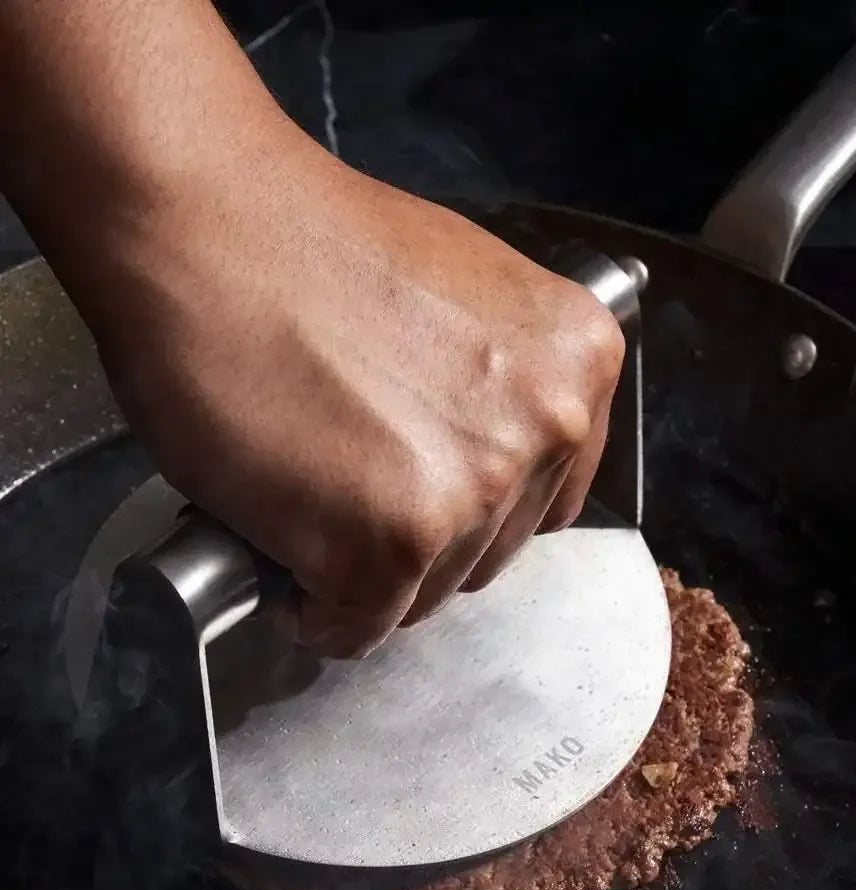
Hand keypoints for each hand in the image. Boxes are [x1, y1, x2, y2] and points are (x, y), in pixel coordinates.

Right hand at [0, 0, 622, 658]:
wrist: (201, 222)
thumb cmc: (304, 249)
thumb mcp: (465, 302)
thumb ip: (501, 393)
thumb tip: (480, 471)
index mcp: (578, 362)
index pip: (547, 499)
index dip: (470, 505)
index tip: (418, 490)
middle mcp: (549, 427)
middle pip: (486, 553)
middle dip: (415, 539)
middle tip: (344, 485)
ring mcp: (476, 489)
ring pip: (424, 595)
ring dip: (361, 571)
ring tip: (305, 497)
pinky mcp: (393, 542)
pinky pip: (355, 625)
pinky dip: (312, 609)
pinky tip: (283, 541)